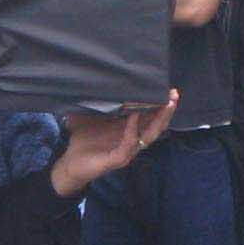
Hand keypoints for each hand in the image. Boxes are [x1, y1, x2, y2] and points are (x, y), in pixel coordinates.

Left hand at [49, 90, 178, 197]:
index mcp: (129, 131)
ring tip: (165, 104)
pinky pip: (129, 144)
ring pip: (149, 136)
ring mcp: (127, 151)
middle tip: (174, 95)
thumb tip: (102, 80)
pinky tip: (135, 116)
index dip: (160, 106)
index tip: (168, 90)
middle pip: (156, 127)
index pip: (151, 118)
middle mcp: (132, 141)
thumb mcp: (92, 116)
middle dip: (166, 111)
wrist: (69, 164)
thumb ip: (100, 102)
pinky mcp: (117, 159)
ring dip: (158, 120)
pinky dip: (133, 129)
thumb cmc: (82, 140)